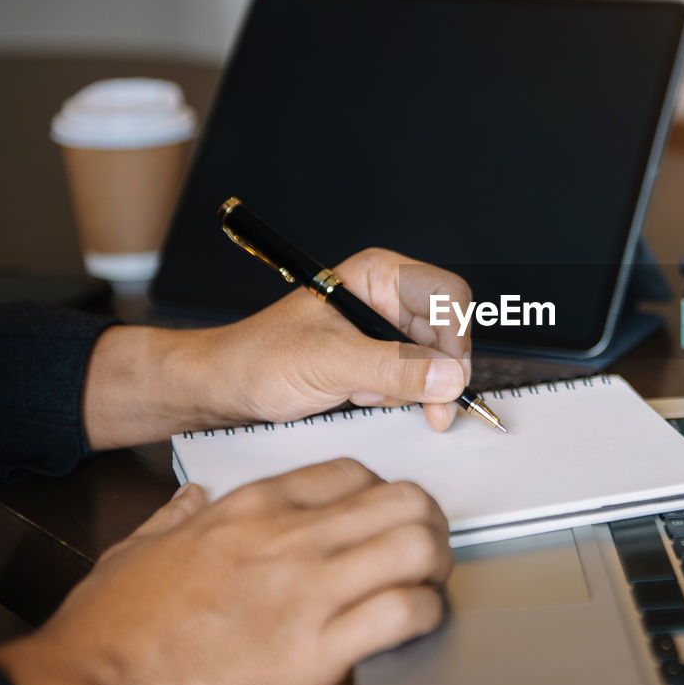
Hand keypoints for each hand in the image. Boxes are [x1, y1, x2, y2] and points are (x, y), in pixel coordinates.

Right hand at [0, 459, 453, 684]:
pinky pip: (404, 612)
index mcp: (249, 510)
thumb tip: (191, 500)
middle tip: (427, 546)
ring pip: (415, 544)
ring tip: (431, 581)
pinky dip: (426, 614)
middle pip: (400, 499)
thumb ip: (173, 517)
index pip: (349, 472)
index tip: (384, 514)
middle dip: (427, 521)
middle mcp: (288, 538)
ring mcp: (307, 590)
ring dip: (437, 562)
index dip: (381, 491)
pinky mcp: (317, 650)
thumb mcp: (136, 550)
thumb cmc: (107, 630)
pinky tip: (419, 622)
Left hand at [213, 248, 473, 430]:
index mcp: (379, 276)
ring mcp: (385, 330)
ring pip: (436, 361)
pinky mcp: (381, 360)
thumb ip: (394, 368)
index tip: (450, 376)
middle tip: (431, 408)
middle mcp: (388, 299)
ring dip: (412, 388)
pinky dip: (399, 397)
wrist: (228, 387)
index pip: (447, 296)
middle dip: (436, 373)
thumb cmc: (261, 358)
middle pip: (448, 332)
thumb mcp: (331, 362)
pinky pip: (415, 380)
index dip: (455, 336)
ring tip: (367, 393)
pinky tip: (362, 397)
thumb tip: (449, 377)